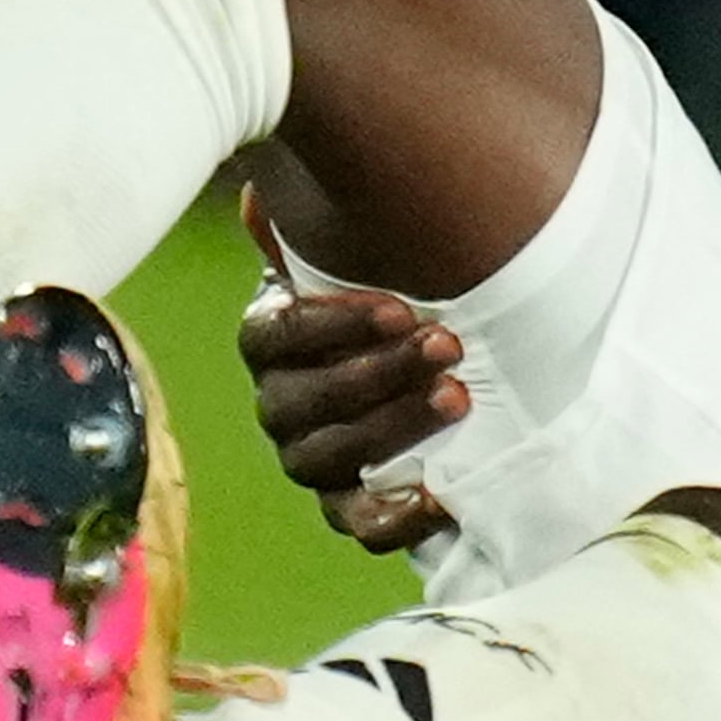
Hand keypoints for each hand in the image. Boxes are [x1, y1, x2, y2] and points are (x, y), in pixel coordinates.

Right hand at [234, 189, 462, 555]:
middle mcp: (280, 402)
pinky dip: (397, 516)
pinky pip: (358, 526)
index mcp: (272, 337)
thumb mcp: (364, 256)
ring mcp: (310, 459)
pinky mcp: (348, 506)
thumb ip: (317, 230)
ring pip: (330, 457)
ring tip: (458, 397)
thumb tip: (262, 195)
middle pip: (305, 399)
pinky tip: (442, 494)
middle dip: (379, 373)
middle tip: (446, 345)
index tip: (399, 309)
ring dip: (394, 428)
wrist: (441, 366)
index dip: (332, 325)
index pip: (275, 335)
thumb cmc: (396, 299)